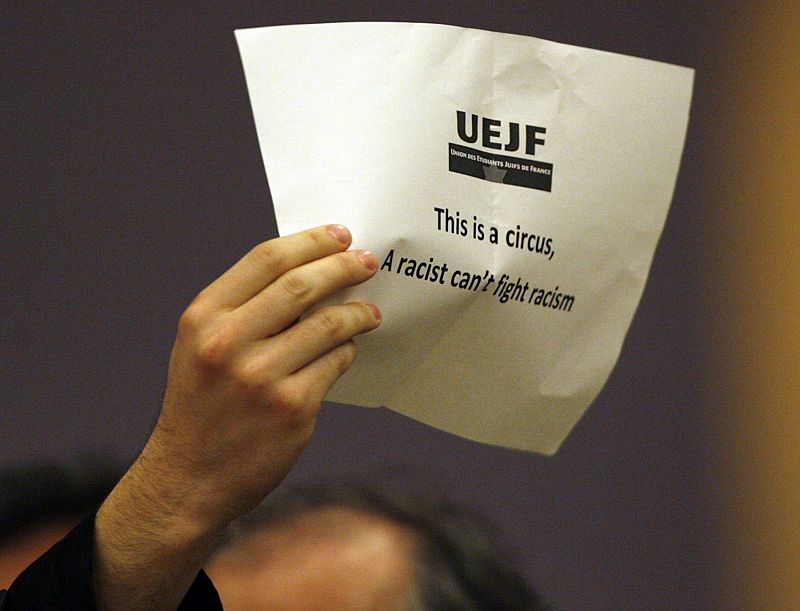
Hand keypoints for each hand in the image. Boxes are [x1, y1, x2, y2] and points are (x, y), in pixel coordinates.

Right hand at [94, 225, 379, 609]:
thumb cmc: (200, 404)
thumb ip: (242, 308)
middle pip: (302, 285)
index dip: (310, 241)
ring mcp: (261, 377)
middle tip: (368, 260)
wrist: (188, 479)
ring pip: (329, 324)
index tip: (339, 234)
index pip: (266, 258)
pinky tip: (350, 347)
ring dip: (358, 311)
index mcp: (203, 317)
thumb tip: (309, 270)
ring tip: (370, 311)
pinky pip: (336, 362)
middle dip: (343, 266)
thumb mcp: (200, 346)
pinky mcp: (291, 408)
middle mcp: (228, 342)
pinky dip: (348, 350)